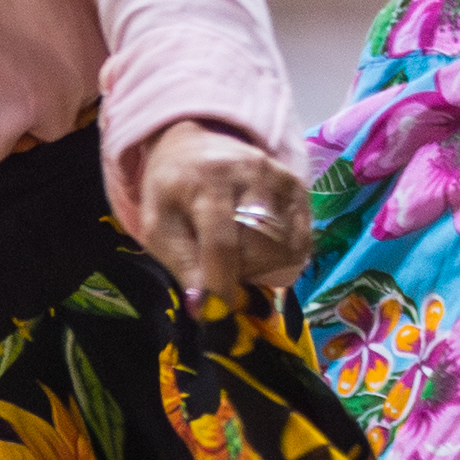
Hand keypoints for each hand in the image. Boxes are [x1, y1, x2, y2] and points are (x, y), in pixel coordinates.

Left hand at [122, 117, 313, 309]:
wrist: (193, 145)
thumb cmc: (171, 192)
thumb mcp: (157, 225)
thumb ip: (180, 264)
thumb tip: (204, 308)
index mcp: (206, 181)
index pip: (222, 243)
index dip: (221, 284)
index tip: (217, 314)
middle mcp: (249, 172)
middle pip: (258, 249)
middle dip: (240, 273)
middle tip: (222, 272)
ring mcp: (278, 177)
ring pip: (283, 247)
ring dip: (262, 267)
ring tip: (239, 255)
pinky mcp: (297, 185)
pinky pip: (301, 240)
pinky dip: (284, 256)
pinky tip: (262, 249)